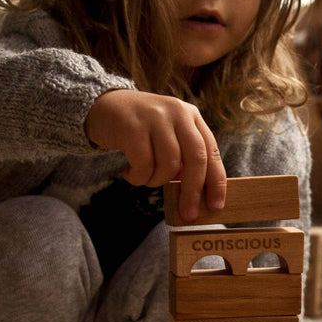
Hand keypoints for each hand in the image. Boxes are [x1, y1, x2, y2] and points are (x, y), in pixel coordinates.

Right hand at [85, 89, 226, 220]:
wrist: (104, 107)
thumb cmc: (140, 130)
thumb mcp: (168, 135)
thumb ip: (183, 157)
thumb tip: (196, 194)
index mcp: (191, 116)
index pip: (211, 151)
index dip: (216, 181)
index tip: (216, 206)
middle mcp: (177, 113)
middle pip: (195, 158)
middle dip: (192, 191)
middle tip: (188, 213)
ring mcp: (155, 117)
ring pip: (169, 164)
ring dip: (157, 181)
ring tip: (145, 178)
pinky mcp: (133, 126)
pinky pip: (143, 164)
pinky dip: (138, 177)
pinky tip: (129, 173)